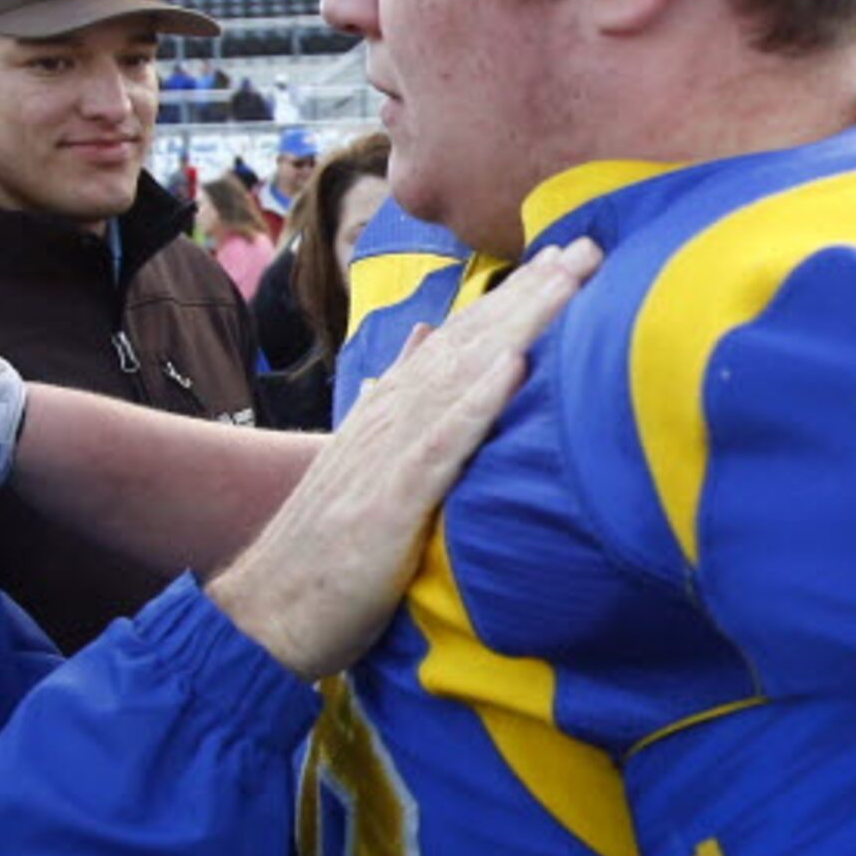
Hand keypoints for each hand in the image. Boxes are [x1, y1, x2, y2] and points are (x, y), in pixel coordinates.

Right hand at [209, 238, 598, 676]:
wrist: (266, 612)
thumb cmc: (323, 551)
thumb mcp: (362, 460)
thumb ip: (390, 398)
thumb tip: (419, 338)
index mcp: (390, 411)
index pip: (460, 339)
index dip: (513, 295)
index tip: (565, 256)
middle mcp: (391, 419)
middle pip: (469, 341)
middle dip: (530, 291)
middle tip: (589, 244)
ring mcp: (389, 456)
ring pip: (462, 374)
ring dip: (516, 324)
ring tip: (565, 280)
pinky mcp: (391, 503)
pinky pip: (441, 445)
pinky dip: (477, 403)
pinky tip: (514, 367)